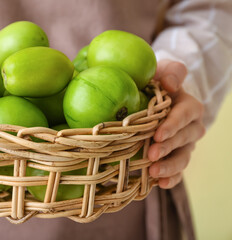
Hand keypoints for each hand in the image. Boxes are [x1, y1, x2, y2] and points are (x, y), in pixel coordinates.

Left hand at [148, 60, 205, 188]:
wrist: (155, 100)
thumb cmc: (157, 84)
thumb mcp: (163, 71)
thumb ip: (171, 72)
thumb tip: (170, 84)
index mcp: (189, 106)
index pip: (186, 114)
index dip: (173, 125)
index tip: (158, 134)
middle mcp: (191, 128)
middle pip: (184, 139)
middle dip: (168, 148)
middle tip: (151, 154)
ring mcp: (184, 145)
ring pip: (182, 158)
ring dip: (169, 166)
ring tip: (153, 173)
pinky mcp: (175, 157)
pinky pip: (177, 171)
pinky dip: (170, 179)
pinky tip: (159, 184)